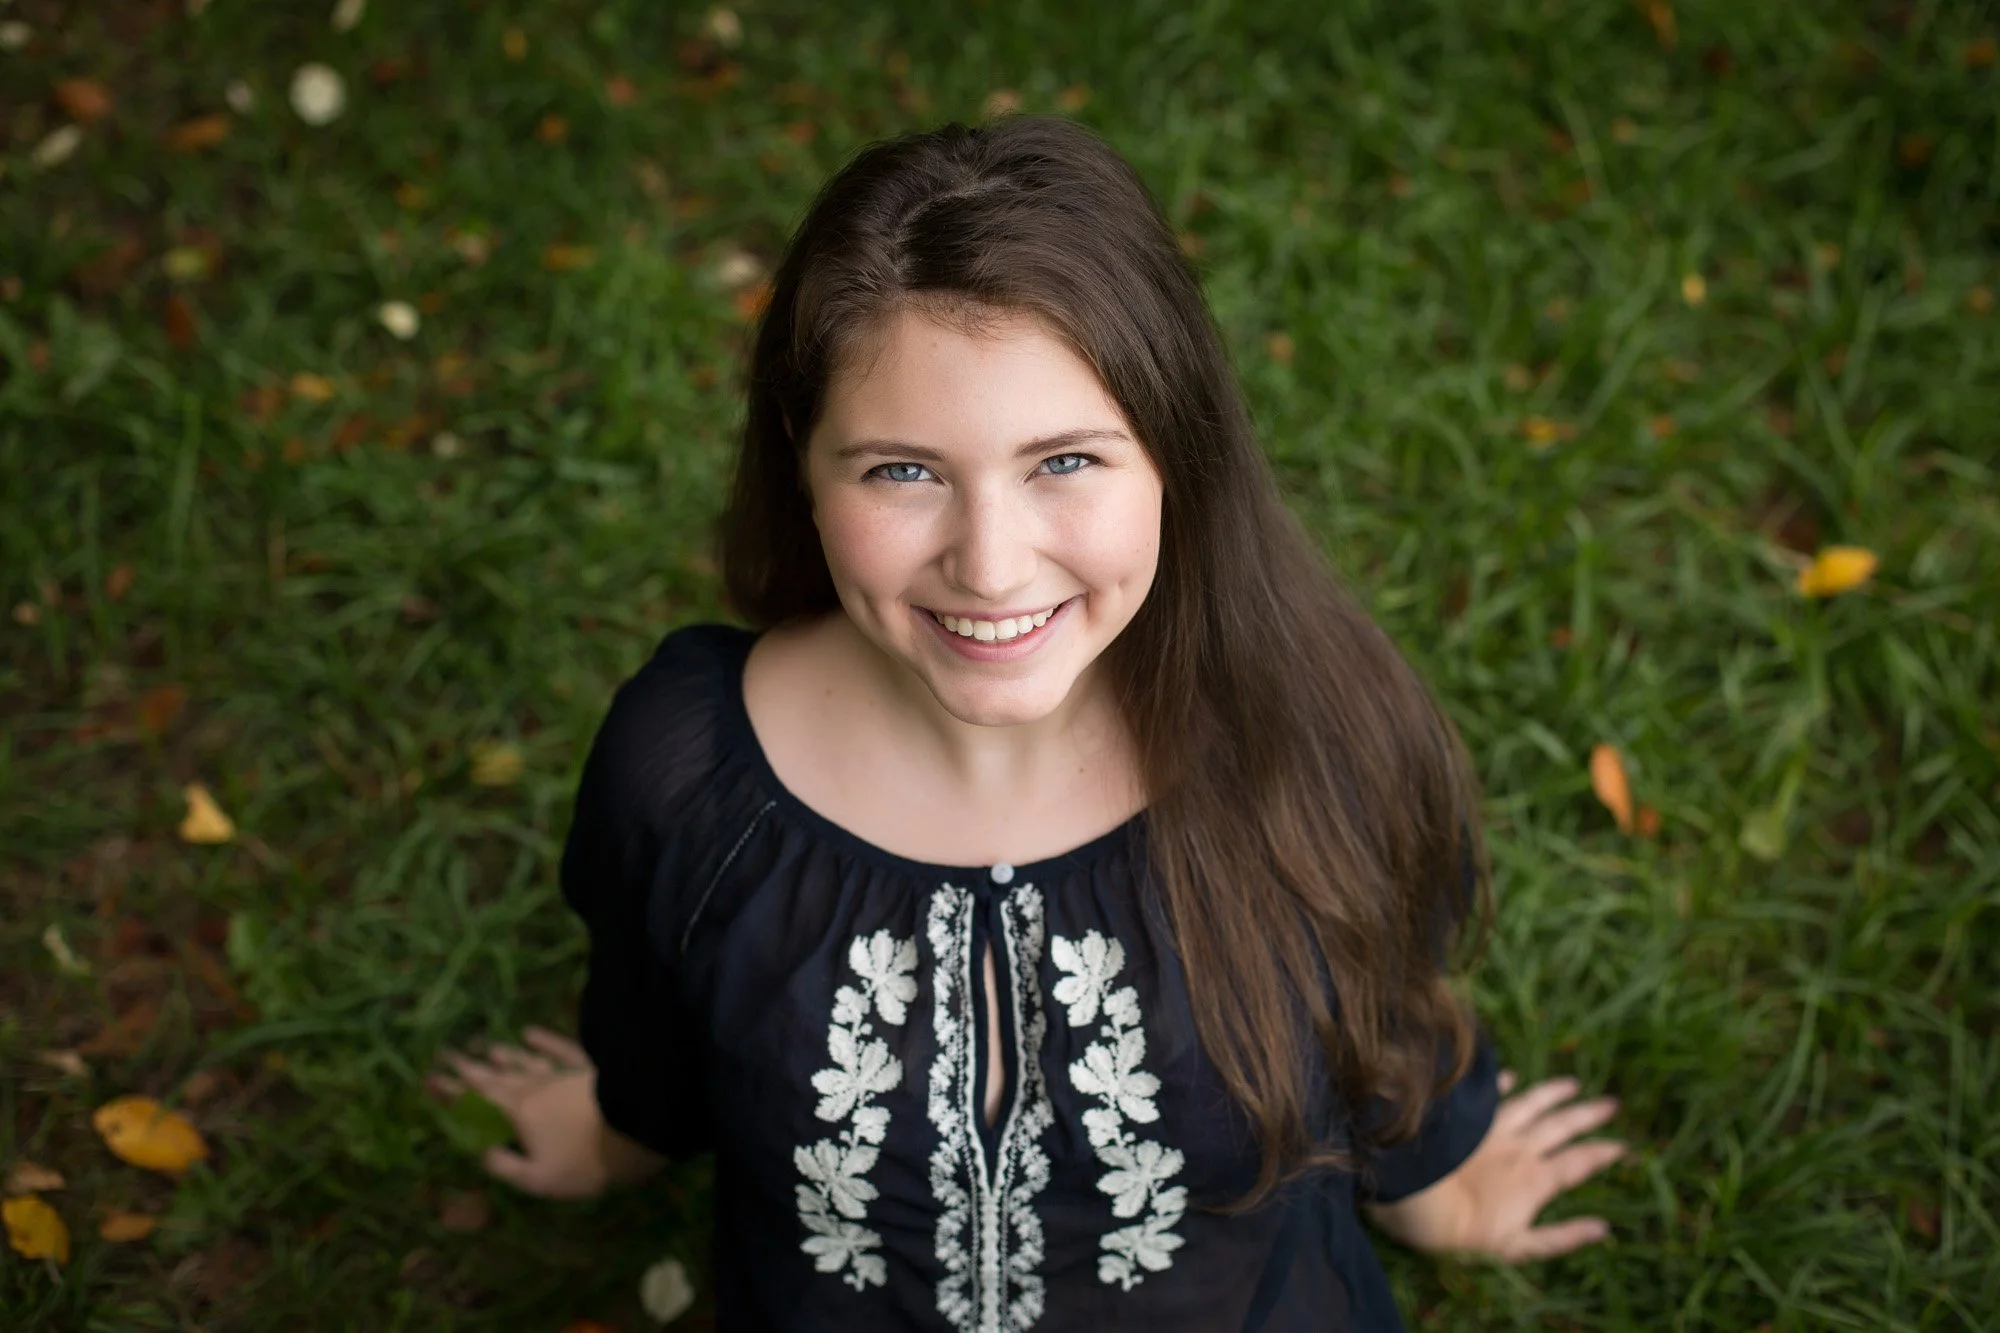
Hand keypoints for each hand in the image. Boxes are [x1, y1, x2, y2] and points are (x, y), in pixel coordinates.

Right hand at [426, 1025, 614, 1199]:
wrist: (637, 1131)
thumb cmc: (585, 1162)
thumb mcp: (537, 1179)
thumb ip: (504, 1165)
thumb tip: (481, 1151)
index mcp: (519, 1114)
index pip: (479, 1100)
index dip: (454, 1090)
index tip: (432, 1079)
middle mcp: (534, 1087)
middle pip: (497, 1075)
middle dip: (470, 1068)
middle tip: (448, 1055)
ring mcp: (562, 1074)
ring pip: (526, 1061)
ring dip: (504, 1055)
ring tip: (486, 1048)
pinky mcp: (587, 1068)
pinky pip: (561, 1048)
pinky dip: (544, 1040)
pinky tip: (531, 1033)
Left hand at [1364, 1068, 1628, 1262]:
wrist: (1416, 1202)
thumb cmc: (1464, 1233)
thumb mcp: (1517, 1246)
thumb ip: (1560, 1237)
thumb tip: (1603, 1230)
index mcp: (1536, 1179)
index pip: (1580, 1161)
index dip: (1605, 1153)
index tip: (1626, 1146)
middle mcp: (1520, 1148)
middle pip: (1562, 1126)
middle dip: (1589, 1115)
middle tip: (1612, 1104)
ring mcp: (1492, 1131)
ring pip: (1531, 1105)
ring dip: (1552, 1094)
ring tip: (1571, 1084)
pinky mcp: (1466, 1122)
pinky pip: (1488, 1099)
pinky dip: (1500, 1087)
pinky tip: (1509, 1077)